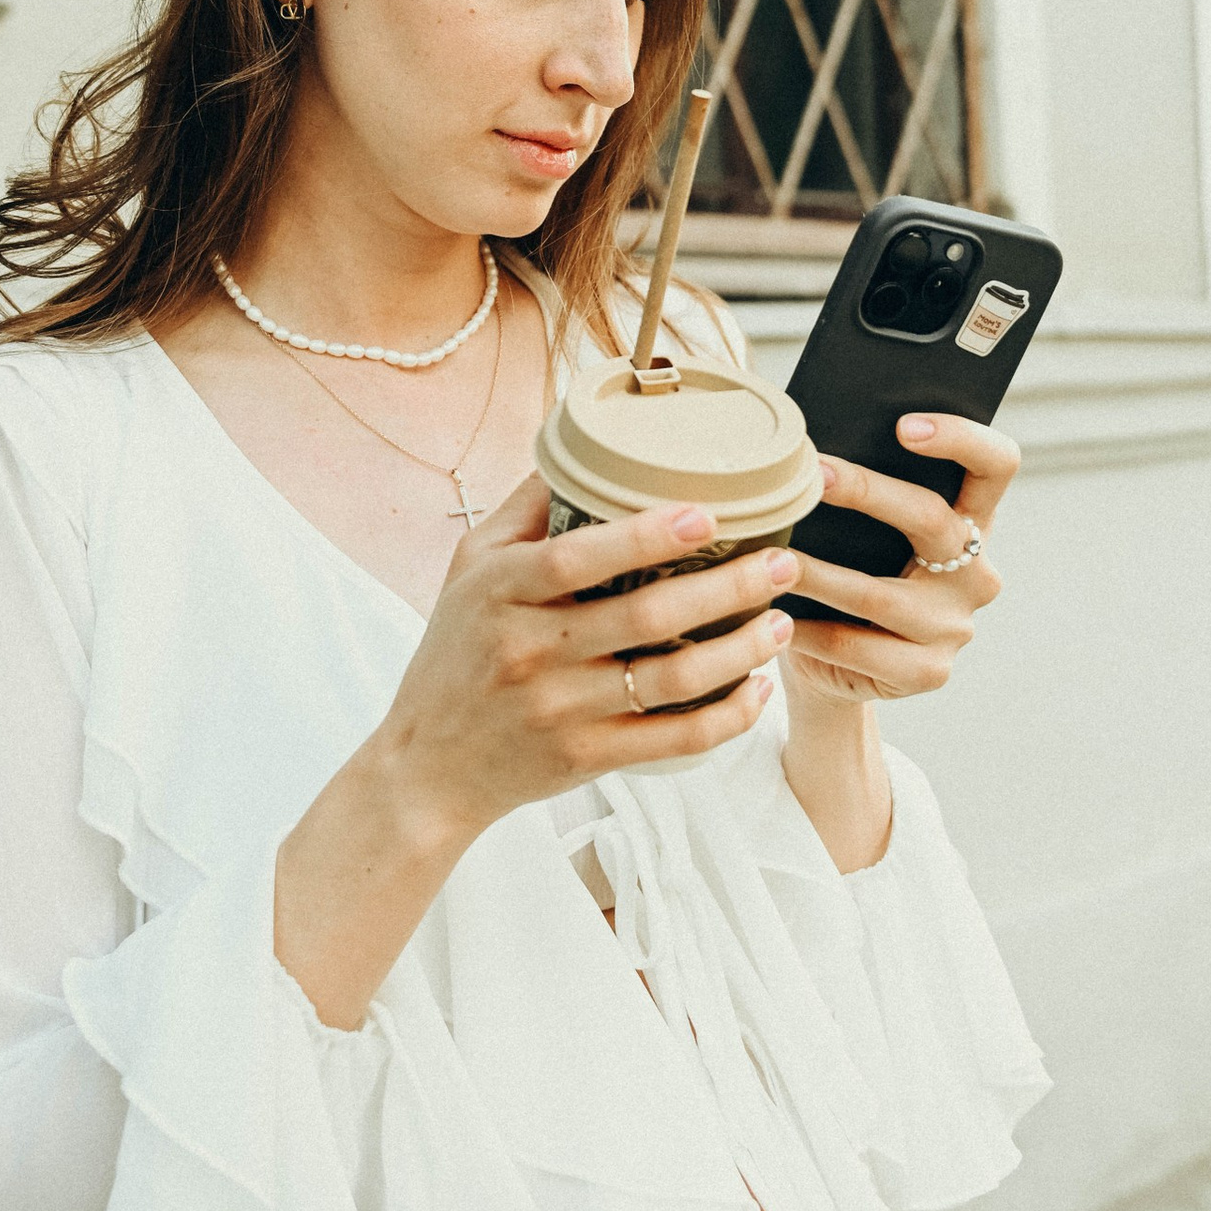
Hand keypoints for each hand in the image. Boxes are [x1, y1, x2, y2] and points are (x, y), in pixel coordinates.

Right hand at [359, 473, 799, 852]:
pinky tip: (756, 689)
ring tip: (782, 623)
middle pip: (647, 616)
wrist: (428, 765)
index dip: (647, 535)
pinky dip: (726, 717)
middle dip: (729, 587)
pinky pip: (674, 741)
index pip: (580, 557)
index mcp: (503, 591)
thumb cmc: (455, 653)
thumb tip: (582, 445)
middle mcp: (531, 650)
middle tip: (782, 563)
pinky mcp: (585, 758)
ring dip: (741, 650)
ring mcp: (561, 709)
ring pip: (673, 681)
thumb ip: (524, 508)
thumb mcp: (470, 569)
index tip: (707, 514)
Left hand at [781, 415, 1017, 709]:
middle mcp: (976, 572)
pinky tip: (776, 618)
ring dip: (817, 573)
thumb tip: (803, 446)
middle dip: (868, 492)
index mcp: (972, 520)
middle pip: (933, 518)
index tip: (903, 426)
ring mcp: (956, 626)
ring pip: (880, 593)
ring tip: (769, 557)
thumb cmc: (846, 572)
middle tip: (812, 476)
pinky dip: (809, 631)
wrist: (835, 663)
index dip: (962, 437)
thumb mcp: (859, 529)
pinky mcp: (929, 670)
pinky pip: (858, 647)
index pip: (996, 464)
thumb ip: (857, 490)